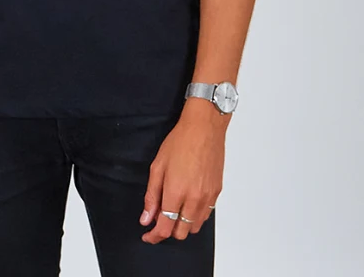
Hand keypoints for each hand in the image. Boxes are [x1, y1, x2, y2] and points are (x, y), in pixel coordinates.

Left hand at [139, 101, 225, 242]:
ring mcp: (207, 198)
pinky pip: (206, 216)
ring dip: (182, 225)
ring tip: (174, 209)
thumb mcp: (158, 166)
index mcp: (176, 192)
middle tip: (159, 218)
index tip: (148, 235)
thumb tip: (146, 218)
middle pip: (180, 233)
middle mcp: (194, 199)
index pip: (164, 228)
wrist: (204, 128)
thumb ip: (151, 196)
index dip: (154, 236)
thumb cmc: (180, 141)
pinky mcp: (216, 193)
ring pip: (194, 227)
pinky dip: (195, 216)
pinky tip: (188, 203)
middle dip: (167, 230)